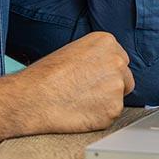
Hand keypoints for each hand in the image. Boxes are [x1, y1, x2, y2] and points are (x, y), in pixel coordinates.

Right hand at [5, 32, 134, 134]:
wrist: (33, 97)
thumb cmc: (46, 75)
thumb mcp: (74, 51)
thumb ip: (96, 58)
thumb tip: (107, 70)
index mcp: (106, 42)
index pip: (119, 59)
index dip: (105, 71)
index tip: (92, 78)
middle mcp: (117, 61)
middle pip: (125, 77)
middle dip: (111, 86)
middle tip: (88, 92)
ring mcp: (117, 86)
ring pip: (119, 97)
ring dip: (105, 102)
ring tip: (80, 100)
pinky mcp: (114, 109)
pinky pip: (112, 114)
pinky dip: (100, 116)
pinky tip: (81, 111)